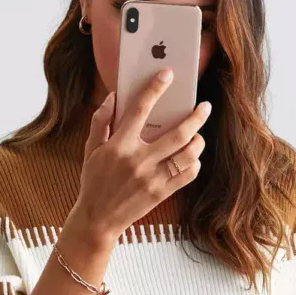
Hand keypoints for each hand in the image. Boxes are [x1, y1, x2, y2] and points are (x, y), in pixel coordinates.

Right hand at [73, 69, 211, 242]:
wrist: (98, 219)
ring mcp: (152, 178)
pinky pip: (187, 175)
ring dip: (198, 141)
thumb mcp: (91, 150)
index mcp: (119, 145)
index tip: (167, 75)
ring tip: (198, 135)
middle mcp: (138, 160)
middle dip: (195, 117)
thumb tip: (113, 97)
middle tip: (204, 107)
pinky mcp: (161, 193)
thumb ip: (100, 121)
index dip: (155, 88)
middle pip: (177, 133)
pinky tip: (192, 158)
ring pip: (187, 155)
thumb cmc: (94, 181)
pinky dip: (194, 163)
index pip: (140, 109)